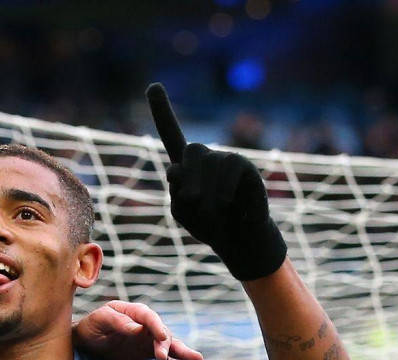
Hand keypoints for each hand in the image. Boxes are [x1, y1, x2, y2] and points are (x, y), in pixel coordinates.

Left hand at [74, 301, 202, 359]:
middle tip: (162, 357)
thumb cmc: (90, 328)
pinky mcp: (148, 355)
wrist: (84, 344)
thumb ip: (116, 321)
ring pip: (169, 344)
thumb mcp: (98, 320)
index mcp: (133, 312)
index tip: (161, 337)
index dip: (156, 326)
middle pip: (161, 332)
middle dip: (165, 343)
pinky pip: (166, 357)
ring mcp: (148, 341)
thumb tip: (138, 328)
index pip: (148, 316)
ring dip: (181, 352)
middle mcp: (145, 325)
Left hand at [146, 83, 286, 281]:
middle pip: (189, 151)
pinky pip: (228, 169)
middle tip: (192, 201)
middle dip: (188, 179)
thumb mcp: (183, 211)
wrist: (238, 237)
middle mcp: (205, 156)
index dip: (162, 109)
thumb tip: (176, 170)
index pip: (171, 133)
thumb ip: (176, 192)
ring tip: (214, 209)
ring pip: (207, 162)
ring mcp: (225, 158)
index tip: (153, 85)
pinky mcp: (243, 165)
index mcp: (185, 165)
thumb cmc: (209, 224)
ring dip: (204, 191)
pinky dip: (222, 191)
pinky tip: (227, 204)